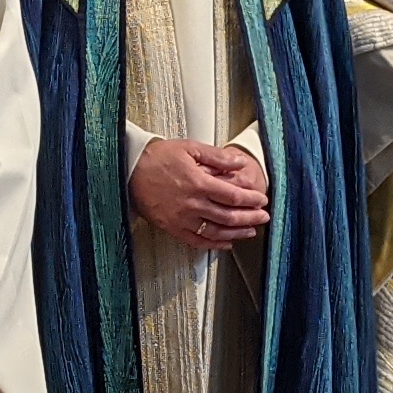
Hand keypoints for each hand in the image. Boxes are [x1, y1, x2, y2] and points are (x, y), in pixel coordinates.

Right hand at [133, 136, 269, 250]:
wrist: (129, 171)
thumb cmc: (158, 158)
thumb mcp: (189, 148)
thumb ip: (217, 157)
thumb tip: (240, 163)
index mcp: (198, 183)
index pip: (233, 196)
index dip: (251, 199)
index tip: (261, 200)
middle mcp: (192, 204)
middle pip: (228, 216)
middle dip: (250, 217)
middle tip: (263, 217)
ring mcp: (182, 219)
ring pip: (216, 231)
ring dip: (237, 233)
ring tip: (250, 231)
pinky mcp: (172, 228)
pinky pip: (197, 241)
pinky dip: (214, 244)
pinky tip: (226, 243)